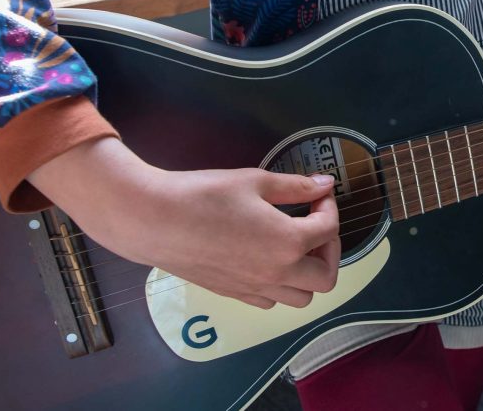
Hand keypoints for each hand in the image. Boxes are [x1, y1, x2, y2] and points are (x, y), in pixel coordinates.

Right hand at [29, 137, 340, 308]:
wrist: (152, 220)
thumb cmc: (203, 195)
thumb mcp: (255, 181)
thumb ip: (296, 187)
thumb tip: (324, 185)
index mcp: (288, 244)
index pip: (329, 230)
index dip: (329, 207)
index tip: (318, 194)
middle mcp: (276, 274)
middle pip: (326, 277)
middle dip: (329, 249)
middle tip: (315, 225)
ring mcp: (254, 289)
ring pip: (301, 298)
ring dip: (308, 273)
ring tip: (294, 244)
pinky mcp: (234, 295)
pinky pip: (272, 301)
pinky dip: (281, 285)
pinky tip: (267, 258)